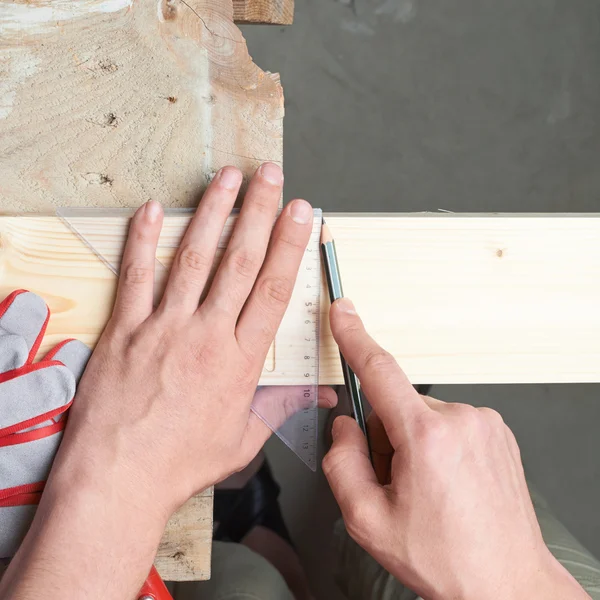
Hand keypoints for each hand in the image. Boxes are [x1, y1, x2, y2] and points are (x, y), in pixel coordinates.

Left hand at [52, 163, 330, 516]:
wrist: (119, 478)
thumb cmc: (182, 462)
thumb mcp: (244, 439)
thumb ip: (282, 407)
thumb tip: (322, 396)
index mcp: (241, 362)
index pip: (274, 291)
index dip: (291, 246)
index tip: (302, 214)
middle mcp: (207, 335)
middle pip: (240, 262)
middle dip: (259, 213)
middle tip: (270, 176)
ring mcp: (164, 328)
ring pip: (193, 258)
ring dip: (212, 213)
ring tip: (227, 178)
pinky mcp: (126, 330)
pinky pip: (135, 276)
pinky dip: (142, 240)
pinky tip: (151, 209)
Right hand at [323, 298, 588, 599]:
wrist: (507, 584)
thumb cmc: (446, 559)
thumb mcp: (367, 521)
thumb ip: (341, 464)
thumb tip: (343, 428)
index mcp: (426, 438)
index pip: (379, 370)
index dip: (355, 337)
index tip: (343, 312)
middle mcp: (460, 420)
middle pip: (395, 407)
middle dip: (384, 438)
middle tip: (396, 484)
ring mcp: (484, 423)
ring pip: (422, 416)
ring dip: (412, 443)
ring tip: (428, 491)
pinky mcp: (496, 430)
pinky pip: (448, 424)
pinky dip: (437, 445)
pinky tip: (447, 484)